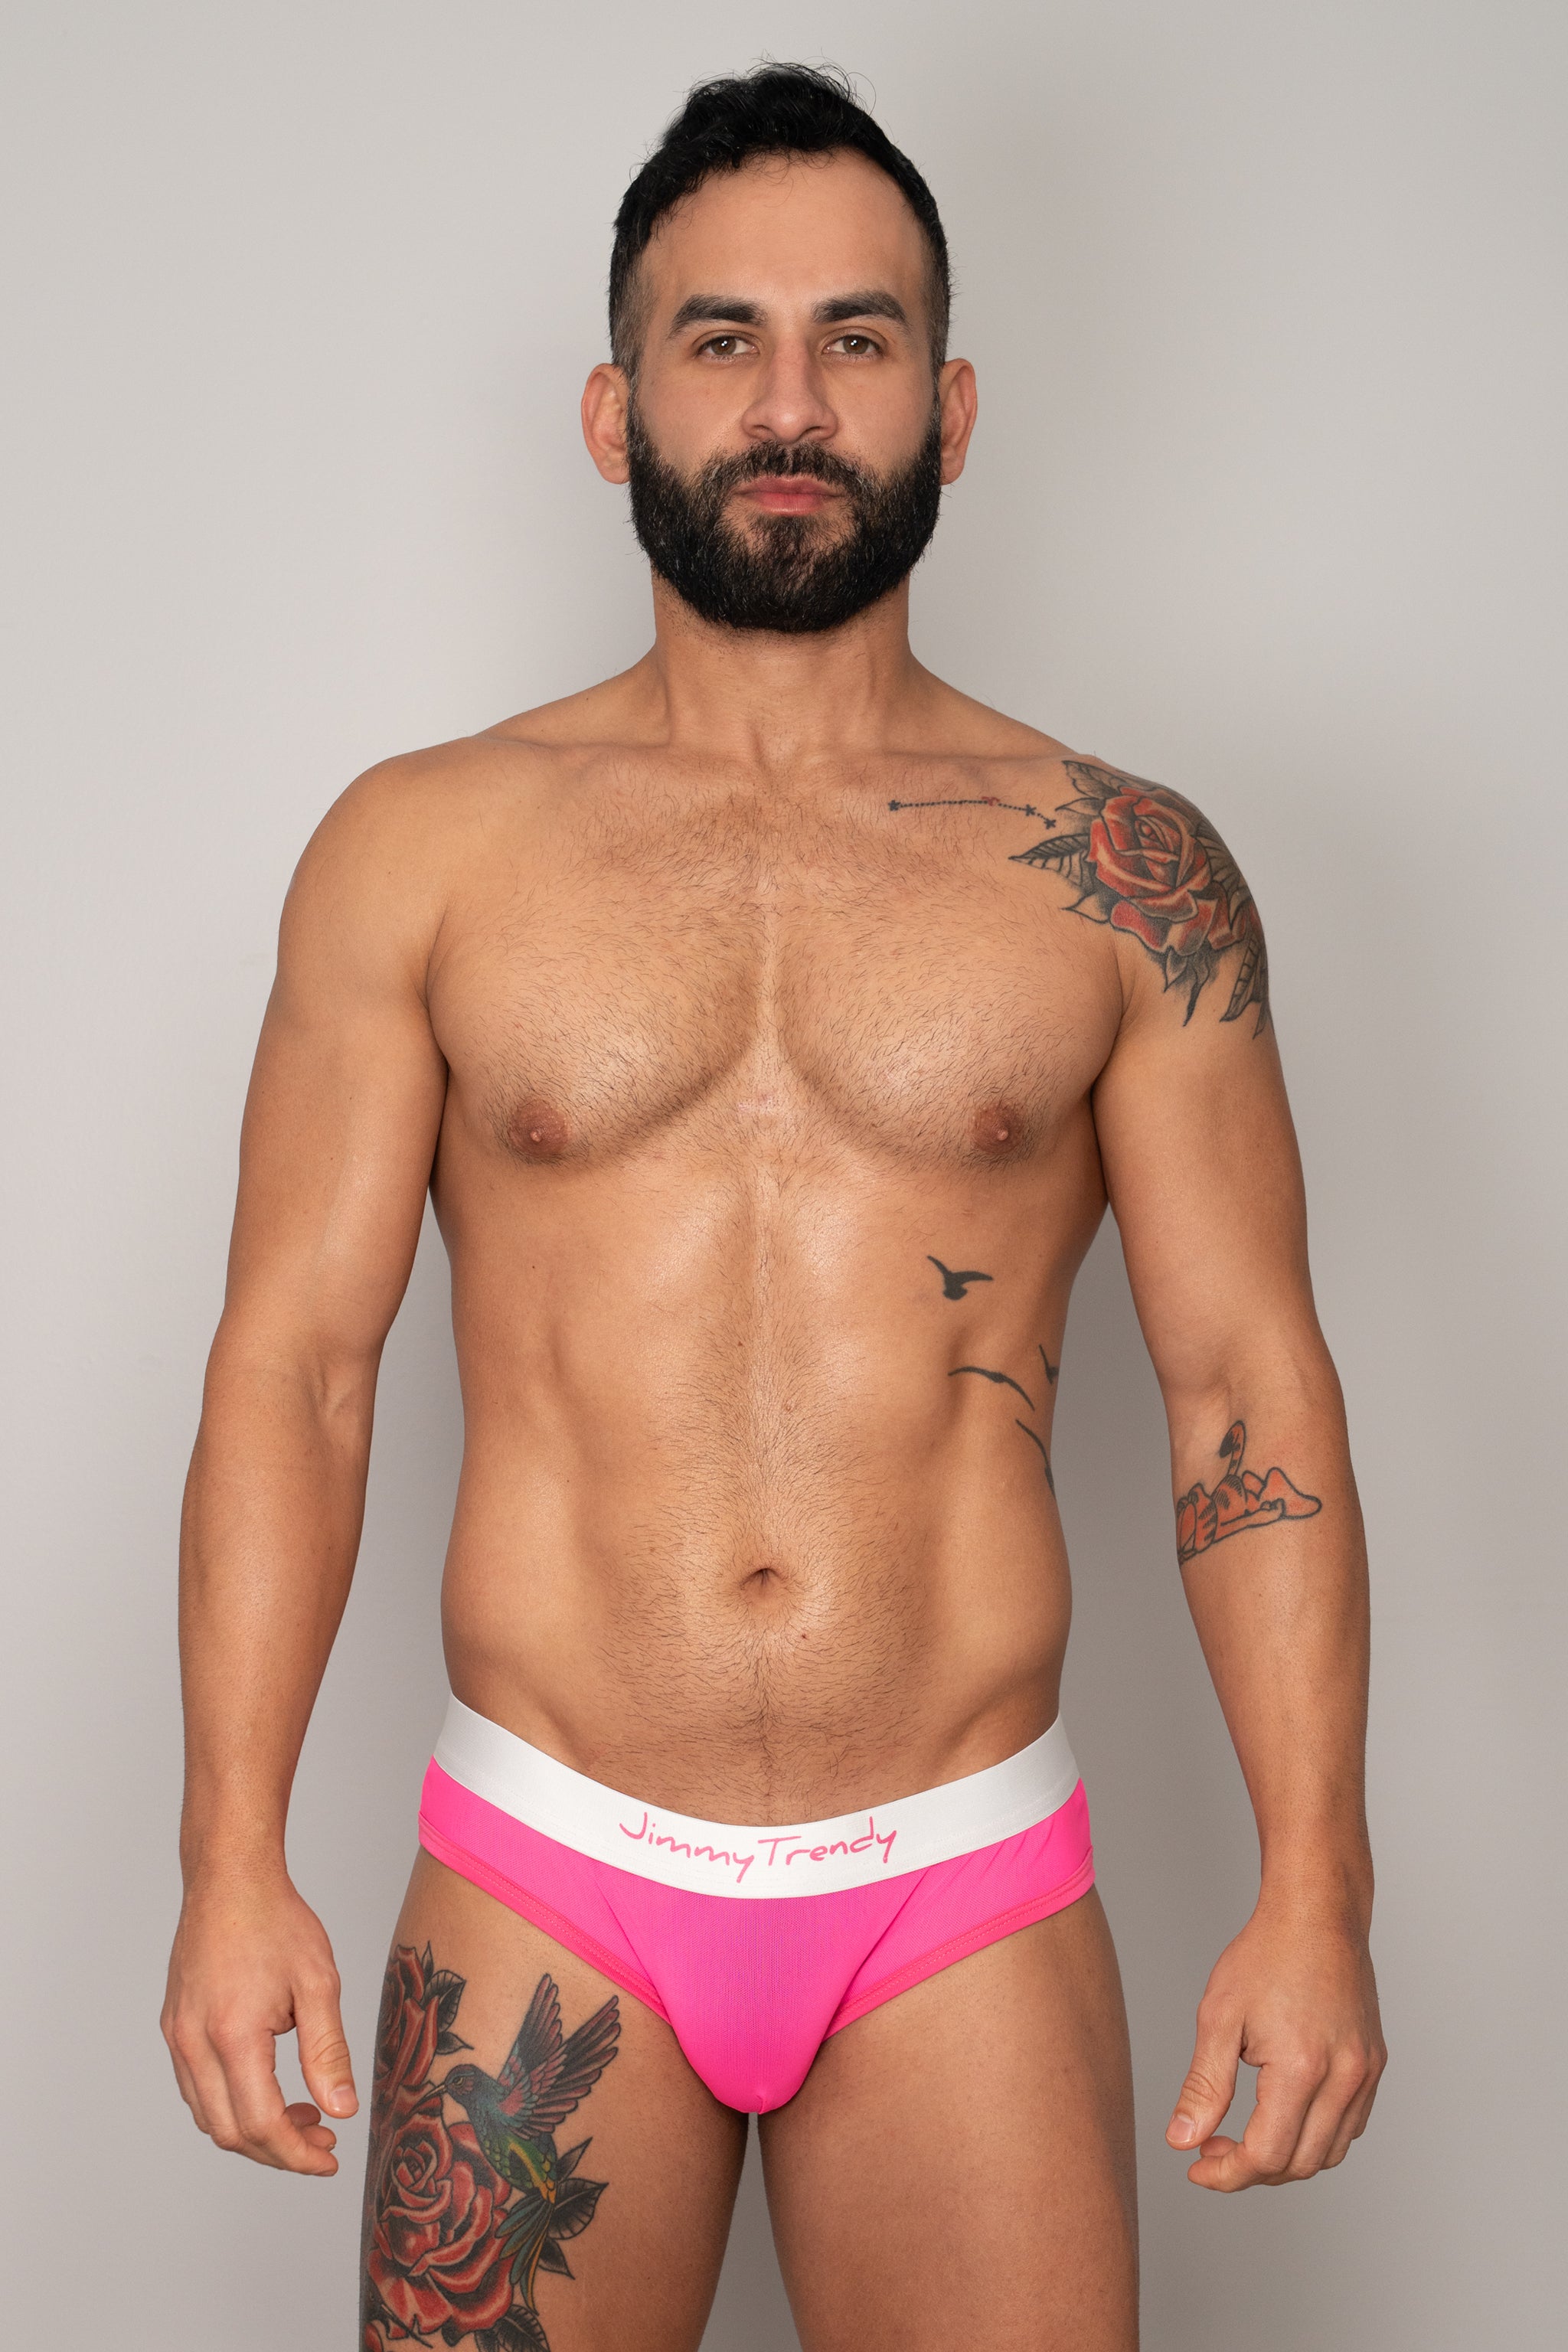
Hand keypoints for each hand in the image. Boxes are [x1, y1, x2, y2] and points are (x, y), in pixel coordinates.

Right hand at [162, 1866, 357, 2173]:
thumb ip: (328, 2052)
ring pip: (208, 2116)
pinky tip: (267, 2090)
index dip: (296, 2153)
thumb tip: (342, 2108)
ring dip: (253, 2131)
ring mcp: (178, 2037)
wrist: (229, 1879)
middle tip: (321, 2142)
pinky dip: (231, 2105)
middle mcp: (194, 2043)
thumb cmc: (275, 1920)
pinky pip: (196, 2089)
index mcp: (232, 2035)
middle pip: (229, 2132)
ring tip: (302, 2117)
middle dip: (278, 2151)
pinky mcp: (174, 2027)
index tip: (328, 2157)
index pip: (260, 2125)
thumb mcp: (318, 1982)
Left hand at [1165, 1893, 1384, 2188]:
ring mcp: (1365, 2074)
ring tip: (1244, 2136)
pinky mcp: (1374, 2066)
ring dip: (1285, 2160)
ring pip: (1329, 2153)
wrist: (1317, 1914)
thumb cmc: (1266, 1954)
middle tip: (1213, 2147)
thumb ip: (1203, 2087)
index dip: (1226, 2173)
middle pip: (1300, 2164)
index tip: (1196, 2166)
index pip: (1266, 2155)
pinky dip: (1315, 2138)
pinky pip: (1348, 2127)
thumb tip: (1183, 2141)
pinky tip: (1283, 2117)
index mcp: (1302, 2067)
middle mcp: (1344, 2078)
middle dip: (1251, 2170)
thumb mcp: (1219, 2017)